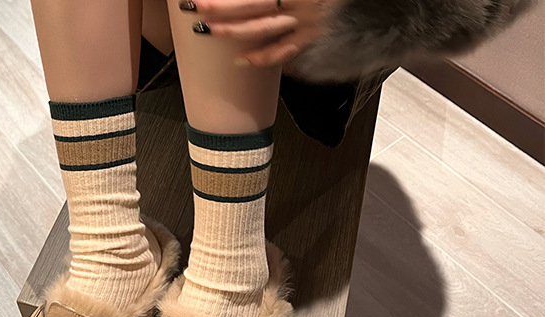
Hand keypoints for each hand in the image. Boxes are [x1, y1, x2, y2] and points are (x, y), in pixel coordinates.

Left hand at [191, 0, 331, 65]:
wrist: (370, 0)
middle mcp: (302, 2)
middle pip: (254, 6)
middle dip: (222, 9)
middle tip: (196, 9)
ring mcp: (309, 20)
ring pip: (265, 29)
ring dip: (235, 31)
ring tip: (210, 32)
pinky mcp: (315, 35)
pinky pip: (286, 50)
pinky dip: (263, 57)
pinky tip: (242, 60)